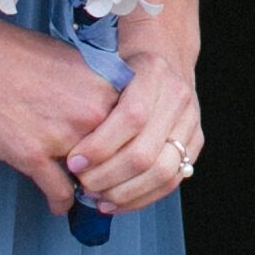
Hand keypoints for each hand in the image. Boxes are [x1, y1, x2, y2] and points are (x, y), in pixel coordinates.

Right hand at [0, 0, 119, 209]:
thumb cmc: (9, 52)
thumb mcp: (66, 61)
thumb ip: (91, 89)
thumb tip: (104, 115)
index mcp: (104, 83)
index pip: (136, 127)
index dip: (131, 146)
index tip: (126, 159)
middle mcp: (91, 110)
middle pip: (120, 156)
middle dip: (113, 173)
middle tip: (108, 185)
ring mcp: (63, 135)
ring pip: (93, 179)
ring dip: (89, 190)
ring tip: (87, 196)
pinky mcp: (31, 155)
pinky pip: (60, 193)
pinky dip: (60, 202)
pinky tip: (58, 204)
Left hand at [67, 44, 203, 213]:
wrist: (163, 52)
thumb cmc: (121, 65)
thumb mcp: (101, 69)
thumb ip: (87, 101)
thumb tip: (58, 148)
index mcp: (153, 71)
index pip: (131, 117)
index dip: (100, 146)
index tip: (73, 162)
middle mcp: (178, 95)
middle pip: (145, 152)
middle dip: (108, 176)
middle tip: (81, 184)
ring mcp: (191, 120)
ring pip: (163, 172)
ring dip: (125, 193)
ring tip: (96, 197)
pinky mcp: (196, 142)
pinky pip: (173, 180)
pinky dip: (142, 198)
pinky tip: (115, 202)